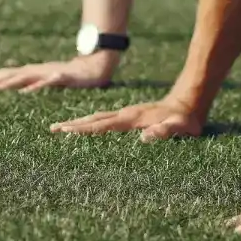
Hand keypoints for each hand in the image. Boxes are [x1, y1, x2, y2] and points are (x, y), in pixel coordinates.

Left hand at [0, 53, 116, 92]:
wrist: (93, 68)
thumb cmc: (69, 76)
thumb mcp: (47, 79)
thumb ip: (33, 82)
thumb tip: (18, 88)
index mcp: (33, 72)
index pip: (9, 74)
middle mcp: (38, 70)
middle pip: (13, 74)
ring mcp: (49, 72)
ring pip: (27, 77)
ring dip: (11, 82)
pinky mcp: (62, 76)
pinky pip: (48, 81)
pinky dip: (37, 85)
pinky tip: (28, 90)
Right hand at [49, 97, 204, 140]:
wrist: (189, 102)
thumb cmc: (185, 119)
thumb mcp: (180, 127)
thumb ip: (165, 131)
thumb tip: (145, 137)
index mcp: (132, 119)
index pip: (103, 125)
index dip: (84, 129)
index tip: (65, 131)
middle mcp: (125, 114)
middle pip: (94, 119)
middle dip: (73, 124)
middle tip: (52, 129)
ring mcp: (126, 114)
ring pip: (97, 118)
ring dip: (79, 123)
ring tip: (61, 127)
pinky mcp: (129, 116)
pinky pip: (105, 120)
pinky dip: (90, 123)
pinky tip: (85, 128)